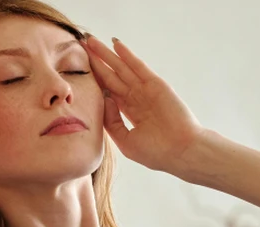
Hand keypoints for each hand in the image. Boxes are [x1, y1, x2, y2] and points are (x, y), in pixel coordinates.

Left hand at [84, 36, 207, 174]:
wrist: (181, 151)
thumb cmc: (156, 152)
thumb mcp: (126, 141)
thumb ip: (111, 122)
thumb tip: (104, 98)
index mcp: (129, 112)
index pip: (108, 90)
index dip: (94, 78)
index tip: (78, 68)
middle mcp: (136, 98)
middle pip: (111, 75)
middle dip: (96, 61)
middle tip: (81, 46)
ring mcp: (146, 90)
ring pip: (121, 68)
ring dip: (106, 54)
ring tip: (91, 40)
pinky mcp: (155, 84)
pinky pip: (138, 66)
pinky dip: (127, 55)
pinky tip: (115, 44)